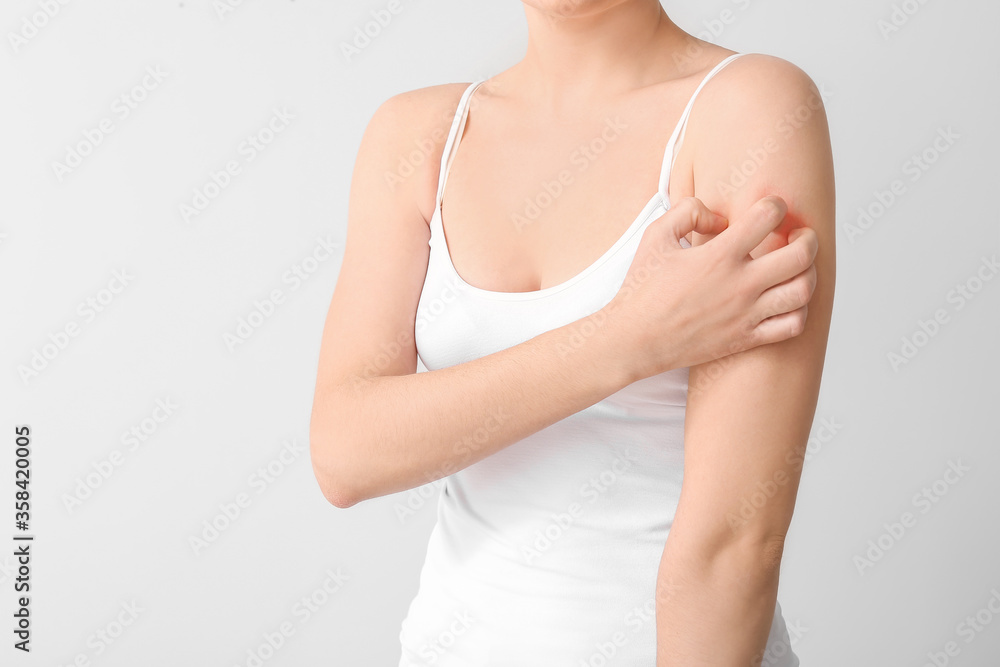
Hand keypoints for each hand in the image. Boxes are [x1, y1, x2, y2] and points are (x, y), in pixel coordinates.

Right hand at [604, 195, 817, 379]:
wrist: (634, 339)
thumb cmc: (643, 287)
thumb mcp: (655, 235)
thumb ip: (689, 211)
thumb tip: (722, 218)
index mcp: (719, 255)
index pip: (768, 216)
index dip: (775, 204)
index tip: (770, 208)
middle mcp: (739, 284)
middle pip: (801, 254)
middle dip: (807, 237)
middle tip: (799, 234)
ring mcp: (746, 314)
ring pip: (803, 290)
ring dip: (809, 272)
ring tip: (798, 267)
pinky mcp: (746, 338)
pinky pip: (793, 325)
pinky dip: (800, 309)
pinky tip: (786, 300)